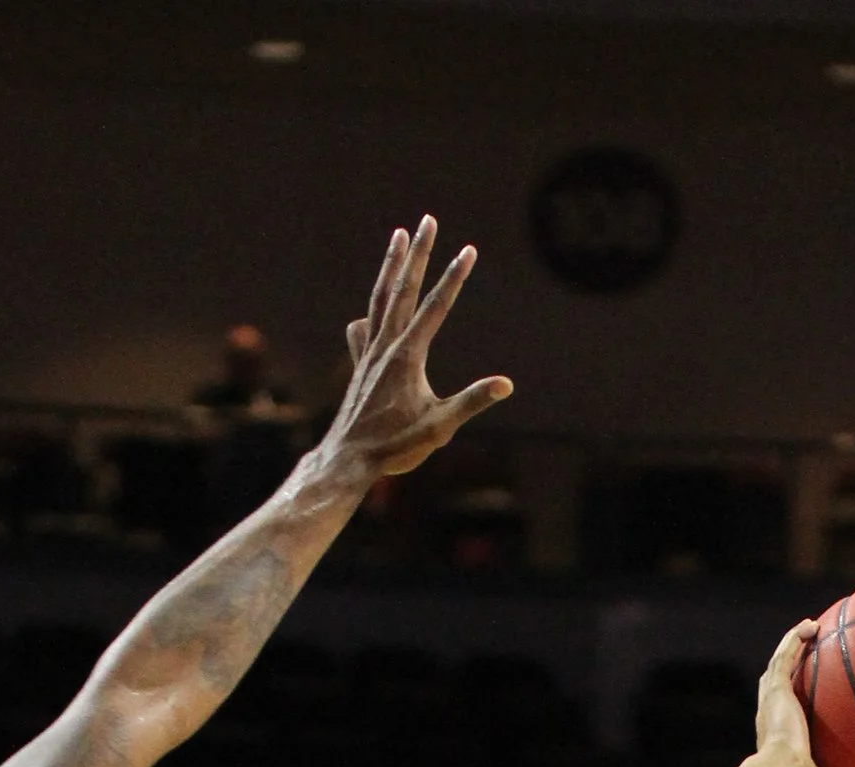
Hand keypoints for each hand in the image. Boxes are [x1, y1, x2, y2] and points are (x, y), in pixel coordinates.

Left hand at [321, 220, 512, 487]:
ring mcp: (369, 351)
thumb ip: (472, 401)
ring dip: (392, 264)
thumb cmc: (396, 447)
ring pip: (381, 296)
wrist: (349, 458)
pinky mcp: (360, 363)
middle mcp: (385, 344)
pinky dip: (371, 312)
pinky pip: (365, 327)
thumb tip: (505, 384)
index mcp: (408, 355)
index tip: (468, 250)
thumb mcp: (440, 427)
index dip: (454, 277)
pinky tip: (369, 312)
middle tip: (427, 220)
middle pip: (404, 288)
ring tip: (399, 235)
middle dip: (418, 252)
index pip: (436, 307)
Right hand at [754, 623, 845, 766]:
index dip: (794, 702)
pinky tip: (813, 625)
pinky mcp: (775, 687)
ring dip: (792, 645)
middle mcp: (771, 713)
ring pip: (780, 663)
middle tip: (809, 656)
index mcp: (778, 736)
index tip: (809, 695)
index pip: (785, 713)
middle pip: (780, 683)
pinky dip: (795, 638)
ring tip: (812, 629)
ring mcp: (772, 699)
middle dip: (792, 667)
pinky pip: (785, 653)